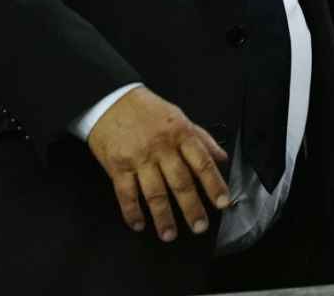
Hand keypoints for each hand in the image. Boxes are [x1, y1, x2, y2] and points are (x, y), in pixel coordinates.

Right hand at [86, 86, 230, 241]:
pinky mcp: (117, 166)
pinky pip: (126, 194)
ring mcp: (138, 158)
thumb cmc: (147, 110)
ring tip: (170, 234)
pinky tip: (139, 224)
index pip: (202, 163)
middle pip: (180, 183)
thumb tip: (222, 158)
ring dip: (163, 217)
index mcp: (180, 133)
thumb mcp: (179, 117)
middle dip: (192, 208)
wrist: (110, 100)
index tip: (222, 203)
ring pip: (154, 193)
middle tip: (199, 227)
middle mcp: (161, 147)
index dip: (214, 185)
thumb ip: (202, 138)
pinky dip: (132, 212)